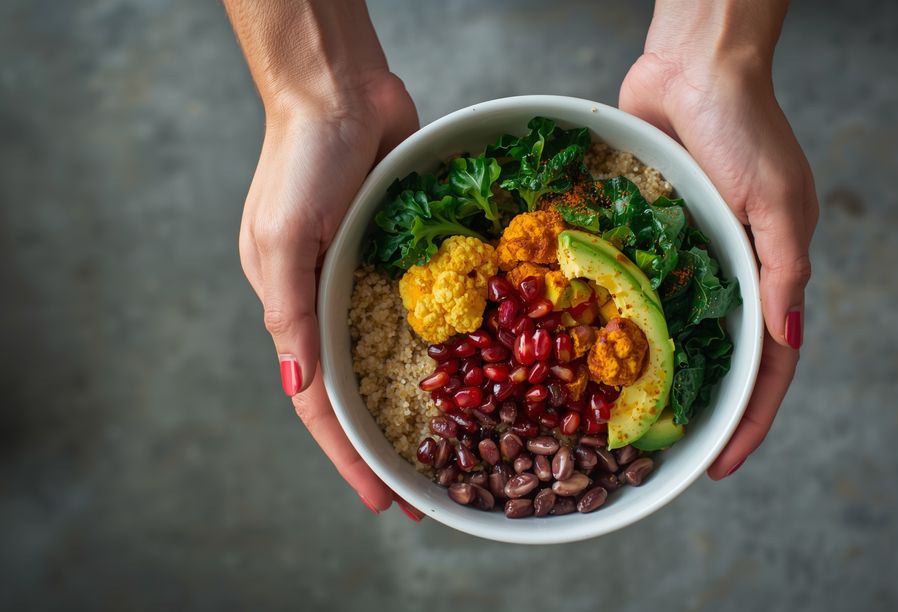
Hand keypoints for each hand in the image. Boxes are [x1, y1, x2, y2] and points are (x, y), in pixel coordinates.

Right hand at [238, 72, 423, 516]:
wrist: (341, 90)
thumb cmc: (302, 160)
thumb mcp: (284, 239)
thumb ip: (290, 312)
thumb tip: (296, 386)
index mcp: (295, 310)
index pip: (322, 405)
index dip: (350, 456)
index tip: (382, 502)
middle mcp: (333, 306)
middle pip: (364, 394)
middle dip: (391, 448)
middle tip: (430, 495)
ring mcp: (372, 284)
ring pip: (399, 363)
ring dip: (423, 409)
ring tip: (460, 449)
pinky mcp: (408, 259)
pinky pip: (431, 316)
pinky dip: (449, 350)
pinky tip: (478, 374)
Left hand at [620, 51, 817, 477]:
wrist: (695, 64)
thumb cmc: (746, 126)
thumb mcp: (779, 202)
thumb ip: (784, 272)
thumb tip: (789, 342)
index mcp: (769, 271)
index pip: (767, 365)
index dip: (747, 419)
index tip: (719, 465)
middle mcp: (726, 271)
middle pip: (715, 359)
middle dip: (695, 410)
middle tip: (660, 456)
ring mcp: (683, 255)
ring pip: (668, 330)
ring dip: (650, 374)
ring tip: (616, 419)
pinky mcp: (644, 232)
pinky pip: (630, 285)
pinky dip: (614, 318)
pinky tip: (583, 348)